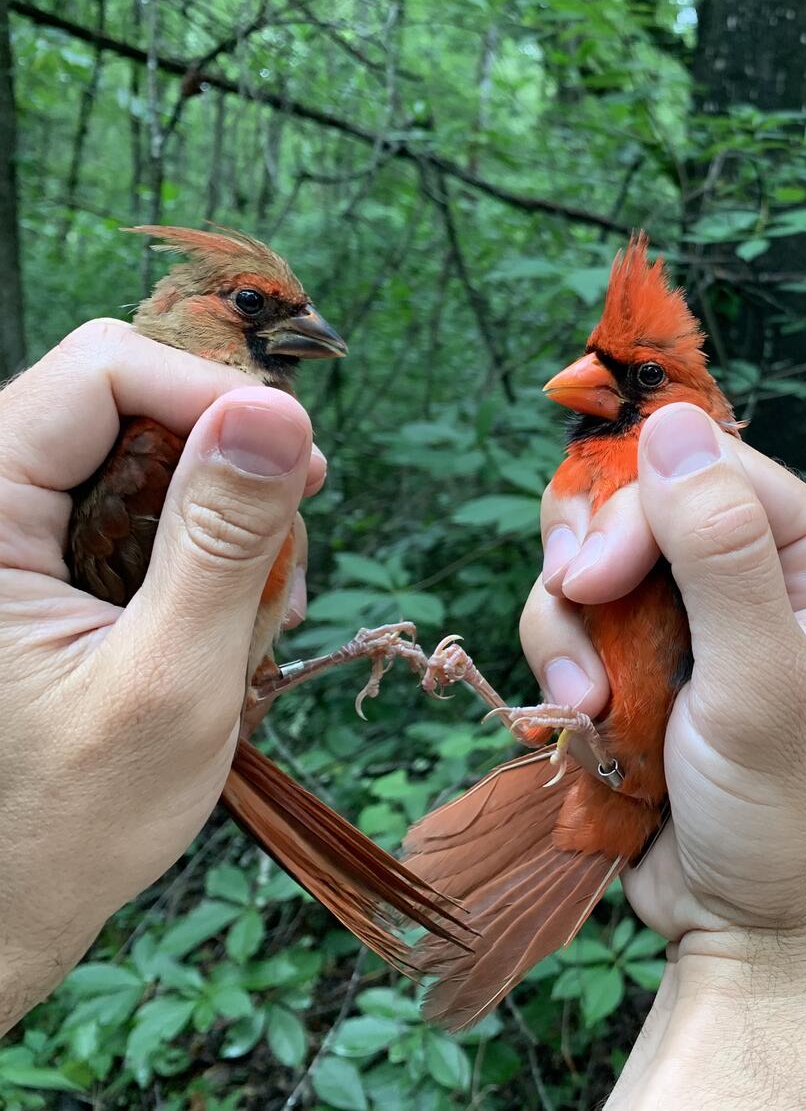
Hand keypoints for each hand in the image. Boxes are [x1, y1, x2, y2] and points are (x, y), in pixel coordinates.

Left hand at [0, 321, 323, 1032]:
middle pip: (125, 400)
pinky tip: (229, 618)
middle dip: (224, 463)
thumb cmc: (71, 820)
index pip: (97, 370)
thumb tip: (276, 409)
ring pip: (143, 452)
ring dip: (223, 517)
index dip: (208, 392)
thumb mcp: (172, 679)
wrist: (6, 912)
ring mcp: (13, 538)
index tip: (299, 463)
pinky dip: (202, 551)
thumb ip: (221, 540)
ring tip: (257, 608)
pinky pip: (138, 508)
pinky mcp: (41, 565)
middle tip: (285, 553)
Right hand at [520, 403, 805, 1107]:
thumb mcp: (761, 681)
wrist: (751, 932)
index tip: (594, 581)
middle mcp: (762, 568)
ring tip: (589, 705)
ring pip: (590, 558)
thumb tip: (672, 422)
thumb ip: (722, 551)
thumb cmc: (786, 817)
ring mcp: (699, 615)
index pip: (704, 467)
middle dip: (590, 566)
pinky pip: (572, 618)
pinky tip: (582, 723)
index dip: (635, 510)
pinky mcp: (647, 660)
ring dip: (566, 628)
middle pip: (635, 500)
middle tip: (580, 629)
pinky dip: (560, 664)